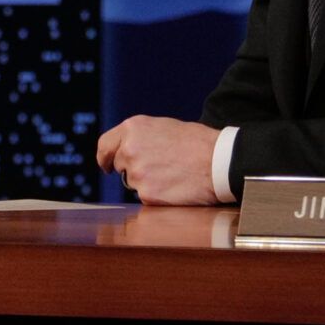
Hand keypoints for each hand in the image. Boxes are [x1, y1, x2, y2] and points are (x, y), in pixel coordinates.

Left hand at [96, 114, 220, 204]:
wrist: (220, 161)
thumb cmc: (198, 143)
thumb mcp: (164, 127)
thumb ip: (140, 137)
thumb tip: (125, 150)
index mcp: (132, 128)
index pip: (105, 145)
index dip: (105, 158)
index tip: (106, 166)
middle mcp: (129, 149)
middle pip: (119, 167)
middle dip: (132, 170)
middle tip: (157, 169)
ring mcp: (136, 173)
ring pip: (134, 183)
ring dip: (148, 182)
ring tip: (174, 173)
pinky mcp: (147, 194)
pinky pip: (146, 197)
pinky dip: (159, 195)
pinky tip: (176, 186)